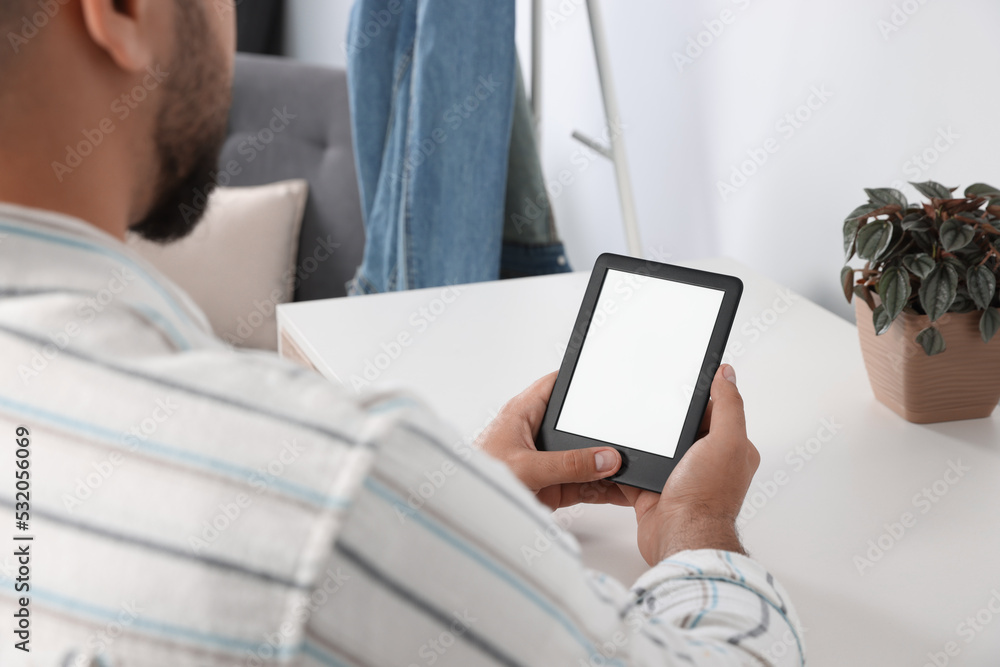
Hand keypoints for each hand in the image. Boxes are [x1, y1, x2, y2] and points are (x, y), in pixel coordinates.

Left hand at [477, 373, 630, 509]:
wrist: (464, 512)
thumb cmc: (476, 479)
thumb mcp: (526, 467)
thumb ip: (568, 464)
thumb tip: (605, 458)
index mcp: (523, 413)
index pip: (556, 385)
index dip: (580, 380)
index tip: (607, 378)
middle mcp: (536, 434)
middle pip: (577, 425)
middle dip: (603, 431)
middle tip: (630, 433)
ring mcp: (545, 461)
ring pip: (584, 457)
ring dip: (605, 465)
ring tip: (632, 467)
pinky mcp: (550, 486)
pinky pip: (582, 483)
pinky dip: (601, 488)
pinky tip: (620, 490)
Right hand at [618, 364, 759, 564]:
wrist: (680, 537)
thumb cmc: (708, 498)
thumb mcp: (727, 440)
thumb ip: (729, 405)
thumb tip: (727, 374)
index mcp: (730, 449)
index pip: (716, 411)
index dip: (698, 396)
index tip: (681, 382)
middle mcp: (707, 463)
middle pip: (683, 428)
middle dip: (667, 417)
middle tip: (650, 401)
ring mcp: (680, 477)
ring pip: (659, 447)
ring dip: (646, 440)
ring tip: (632, 423)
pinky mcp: (655, 490)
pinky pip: (638, 468)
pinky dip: (628, 461)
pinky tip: (618, 450)